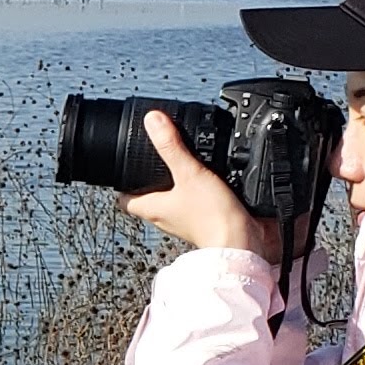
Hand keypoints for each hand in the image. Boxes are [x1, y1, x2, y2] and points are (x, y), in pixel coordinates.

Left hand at [121, 110, 285, 258]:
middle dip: (151, 182)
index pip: (125, 200)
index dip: (122, 185)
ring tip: (184, 168)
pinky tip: (212, 181)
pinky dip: (202, 192)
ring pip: (174, 201)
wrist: (242, 242)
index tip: (124, 170)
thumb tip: (153, 122)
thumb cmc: (212, 219)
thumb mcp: (189, 173)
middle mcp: (167, 217)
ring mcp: (187, 221)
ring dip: (178, 187)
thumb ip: (171, 147)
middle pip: (150, 199)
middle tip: (154, 165)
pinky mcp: (208, 222)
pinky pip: (199, 204)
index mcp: (154, 208)